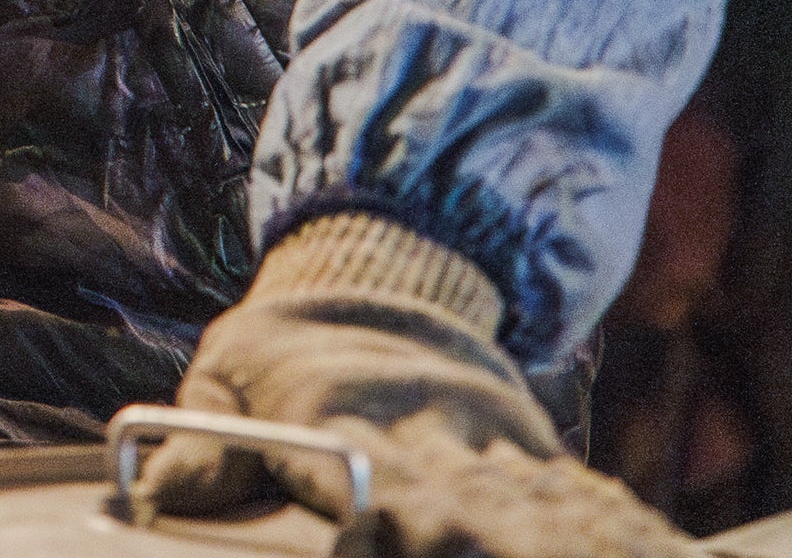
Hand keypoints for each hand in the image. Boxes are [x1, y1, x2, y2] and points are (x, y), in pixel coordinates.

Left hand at [143, 214, 689, 555]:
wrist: (379, 262)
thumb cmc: (285, 348)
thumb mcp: (224, 375)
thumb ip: (200, 441)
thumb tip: (150, 495)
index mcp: (341, 414)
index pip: (364, 481)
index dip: (383, 528)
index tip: (382, 541)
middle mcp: (423, 425)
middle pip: (461, 505)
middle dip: (481, 546)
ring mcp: (485, 435)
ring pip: (528, 503)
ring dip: (551, 544)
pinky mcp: (530, 443)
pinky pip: (571, 493)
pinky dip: (603, 526)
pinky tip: (641, 551)